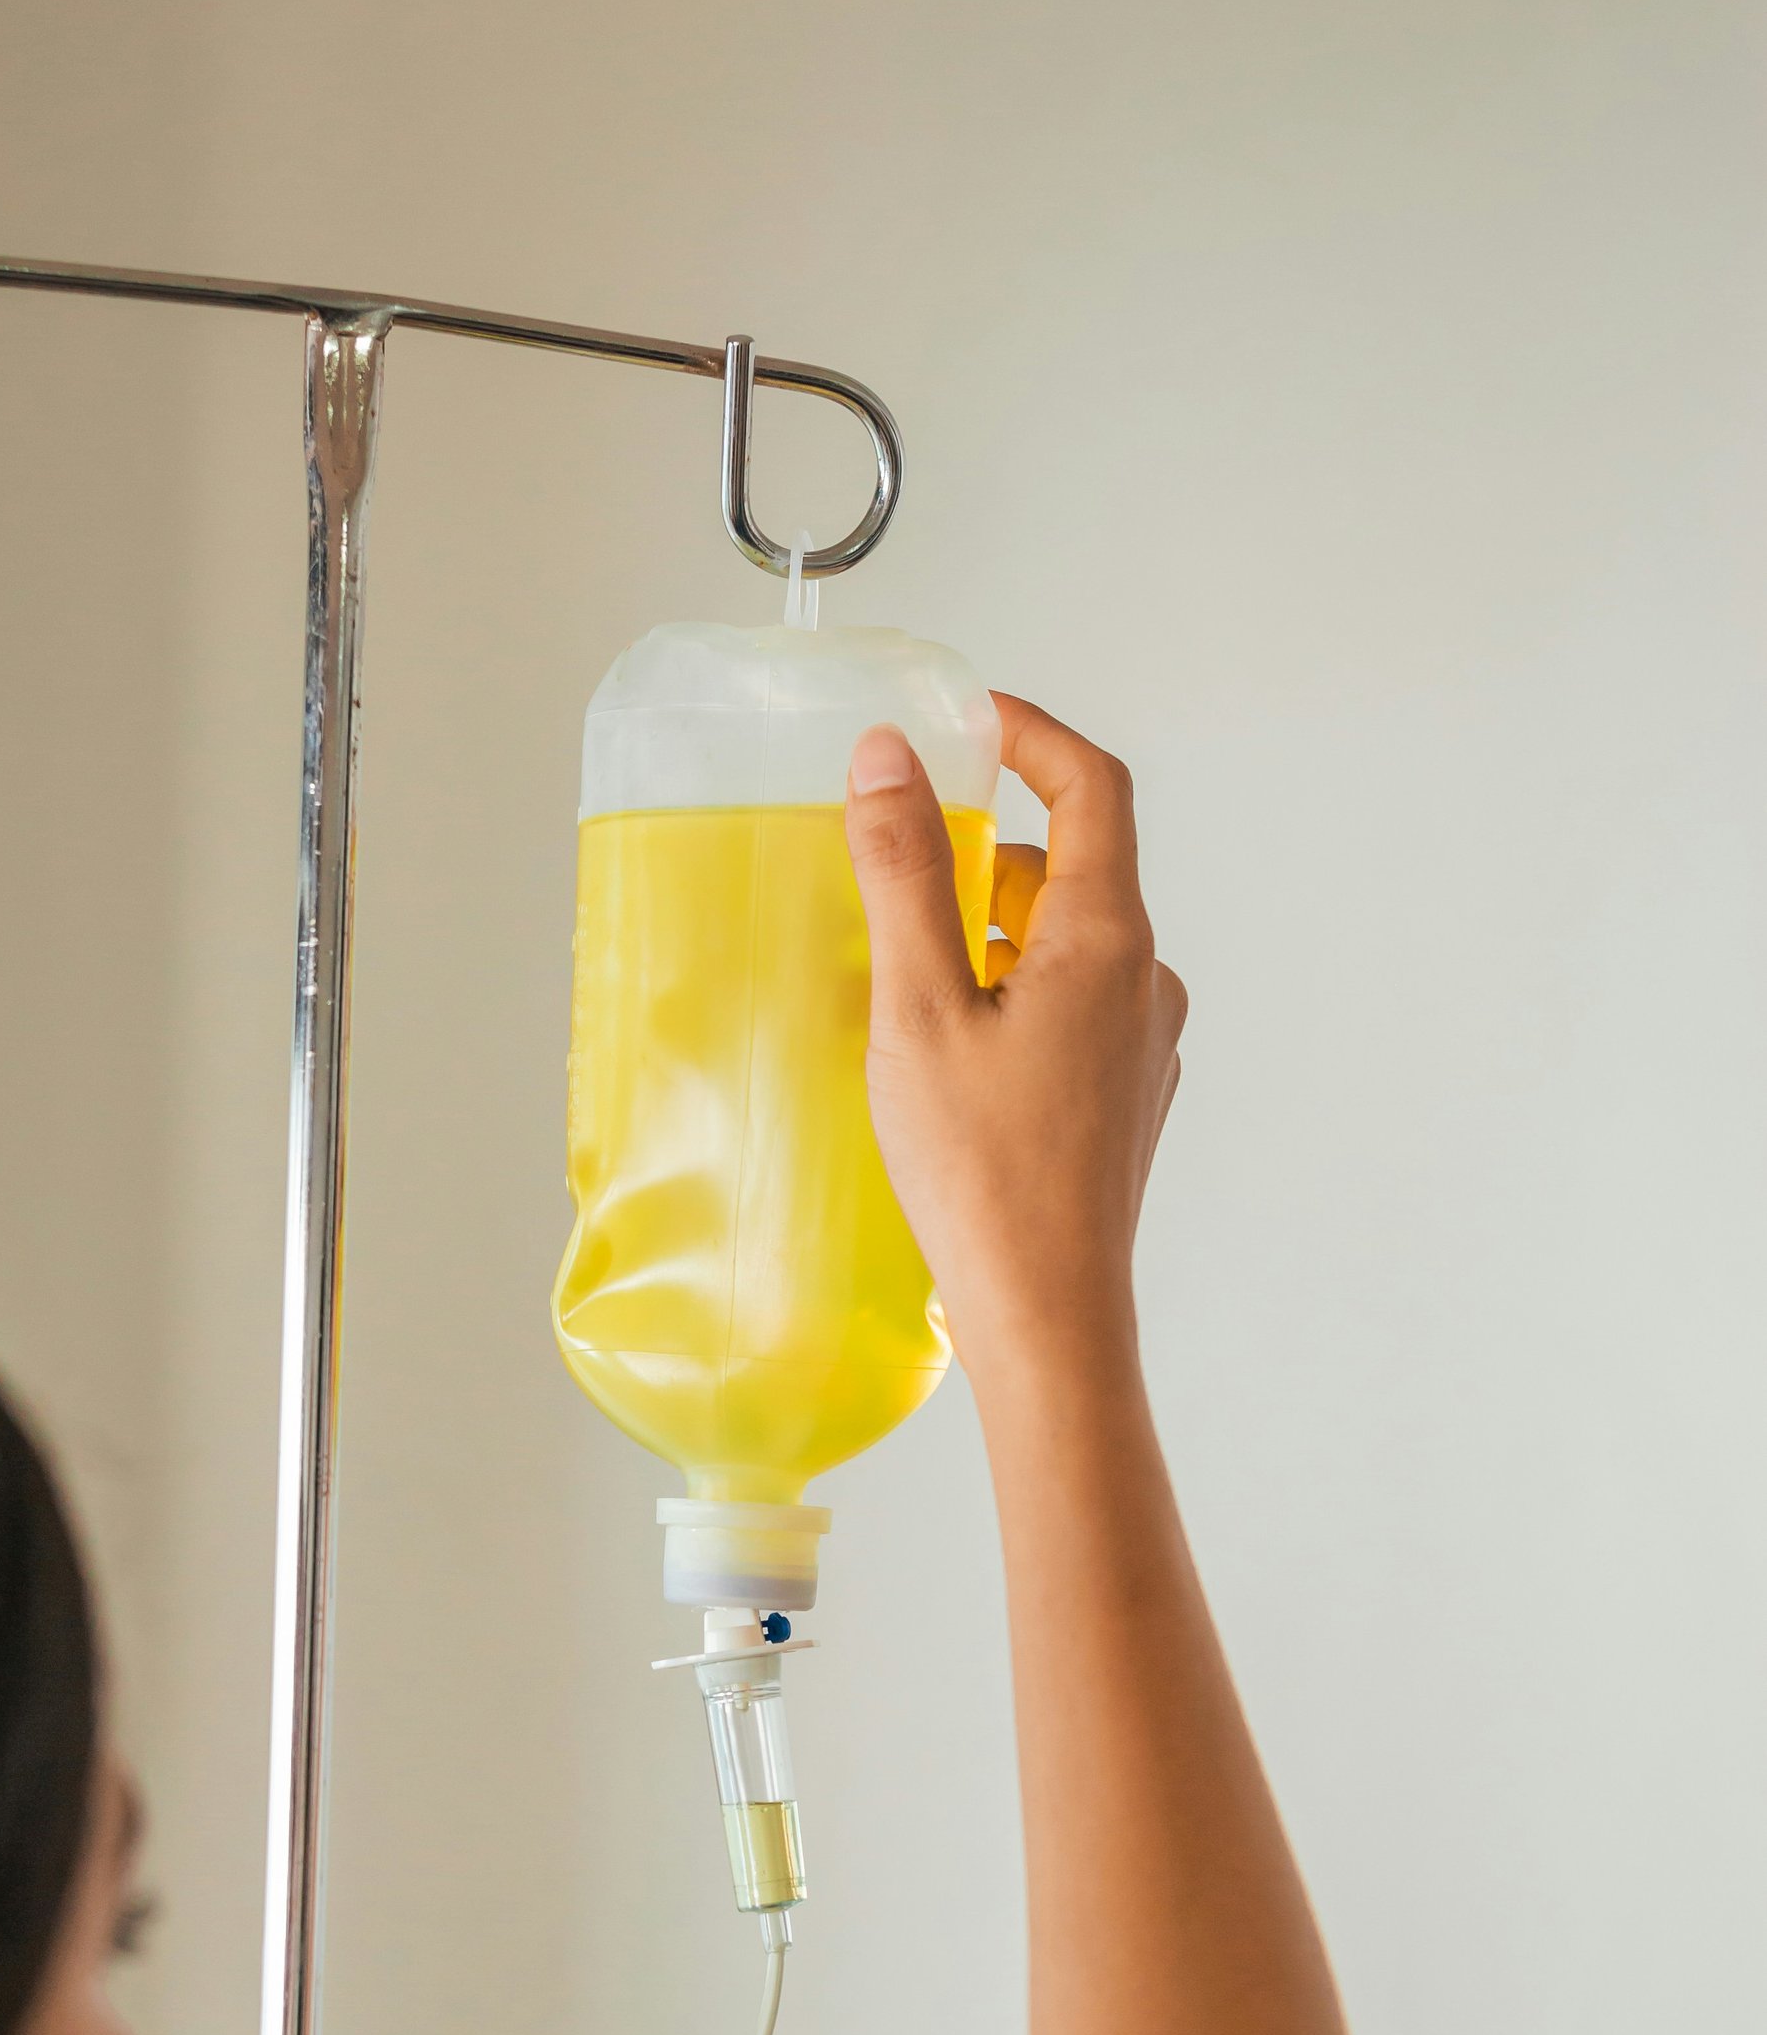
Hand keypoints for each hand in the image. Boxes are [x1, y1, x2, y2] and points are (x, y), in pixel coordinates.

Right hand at [846, 696, 1186, 1394]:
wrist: (1048, 1314)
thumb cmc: (983, 1173)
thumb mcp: (918, 1007)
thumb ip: (906, 873)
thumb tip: (888, 758)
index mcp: (1108, 941)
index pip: (1093, 786)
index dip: (1032, 733)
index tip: (966, 721)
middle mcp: (1145, 982)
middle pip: (1075, 867)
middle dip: (989, 850)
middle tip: (901, 866)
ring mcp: (1144, 1044)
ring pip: (1069, 944)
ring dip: (994, 932)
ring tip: (908, 978)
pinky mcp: (1125, 1097)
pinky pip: (1072, 1007)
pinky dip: (1011, 994)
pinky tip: (948, 1052)